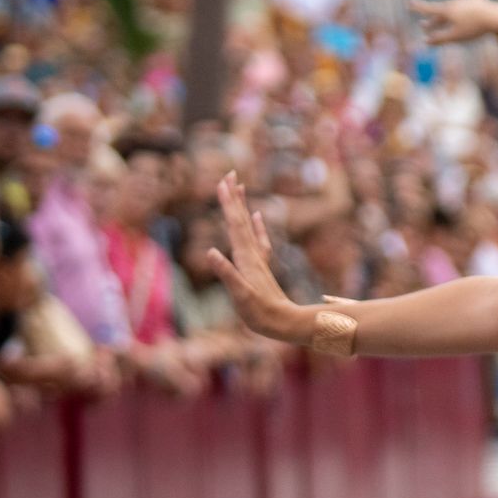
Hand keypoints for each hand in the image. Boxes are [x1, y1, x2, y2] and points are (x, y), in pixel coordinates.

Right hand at [209, 174, 313, 345]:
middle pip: (241, 219)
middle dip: (234, 197)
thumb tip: (211, 252)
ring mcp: (258, 259)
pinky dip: (256, 226)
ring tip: (240, 187)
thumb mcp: (240, 296)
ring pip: (248, 226)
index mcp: (245, 258)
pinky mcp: (262, 267)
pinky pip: (259, 240)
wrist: (286, 324)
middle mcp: (253, 254)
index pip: (234, 225)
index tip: (223, 182)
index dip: (228, 204)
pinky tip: (257, 216)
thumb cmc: (260, 313)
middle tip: (230, 173)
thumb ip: (226, 274)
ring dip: (243, 206)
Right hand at [408, 0, 497, 46]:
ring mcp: (467, 1)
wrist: (494, 18)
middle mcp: (455, 3)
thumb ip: (439, 39)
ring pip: (454, 5)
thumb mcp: (455, 37)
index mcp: (448, 10)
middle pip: (441, 12)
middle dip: (432, 20)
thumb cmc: (473, 28)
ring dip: (447, 11)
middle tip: (423, 26)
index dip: (419, 8)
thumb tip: (425, 42)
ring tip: (443, 12)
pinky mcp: (479, 1)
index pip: (430, 9)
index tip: (409, 3)